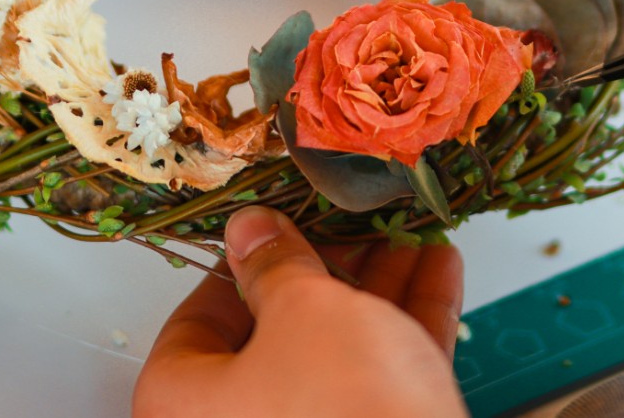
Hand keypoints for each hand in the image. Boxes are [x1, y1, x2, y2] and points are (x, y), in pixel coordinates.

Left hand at [134, 207, 467, 417]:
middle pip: (277, 331)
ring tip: (407, 235)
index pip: (199, 318)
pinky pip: (380, 378)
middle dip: (329, 267)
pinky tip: (437, 270)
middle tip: (354, 223)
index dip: (245, 260)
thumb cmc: (344, 413)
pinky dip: (408, 324)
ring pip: (338, 351)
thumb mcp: (305, 310)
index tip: (279, 224)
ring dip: (379, 287)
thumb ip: (277, 263)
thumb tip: (253, 231)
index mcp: (186, 404)